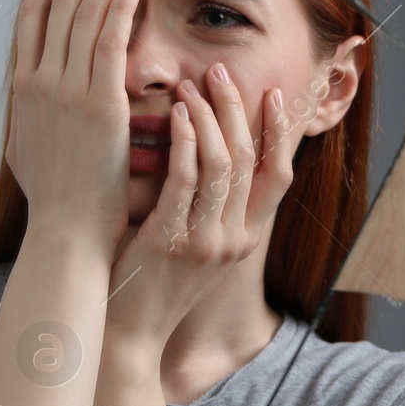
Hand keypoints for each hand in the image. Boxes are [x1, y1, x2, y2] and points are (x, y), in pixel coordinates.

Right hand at [5, 0, 141, 258]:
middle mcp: (38, 82)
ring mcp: (65, 91)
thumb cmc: (56, 199)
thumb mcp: (30, 148)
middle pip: (58, 2)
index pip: (32, 16)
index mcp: (22, 89)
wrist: (66, 231)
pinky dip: (120, 8)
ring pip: (83, 14)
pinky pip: (108, 42)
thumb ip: (33, 114)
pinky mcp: (97, 104)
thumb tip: (32, 98)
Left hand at [104, 64, 300, 358]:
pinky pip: (187, 180)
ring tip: (193, 85)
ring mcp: (207, 241)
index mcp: (243, 238)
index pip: (279, 175)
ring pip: (224, 164)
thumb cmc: (147, 282)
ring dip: (210, 117)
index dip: (279, 131)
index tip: (272, 92)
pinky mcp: (173, 240)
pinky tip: (177, 116)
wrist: (125, 334)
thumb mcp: (190, 245)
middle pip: (251, 159)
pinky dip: (186, 142)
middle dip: (238, 109)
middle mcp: (234, 239)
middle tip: (219, 71)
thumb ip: (201, 205)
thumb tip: (200, 151)